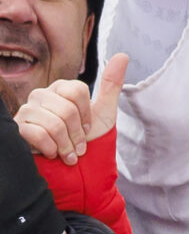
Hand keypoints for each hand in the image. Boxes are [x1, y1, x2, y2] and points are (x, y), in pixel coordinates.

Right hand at [12, 53, 127, 164]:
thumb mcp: (104, 116)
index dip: (87, 115)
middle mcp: (41, 97)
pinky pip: (38, 134)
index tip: (87, 130)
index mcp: (60, 90)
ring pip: (54, 123)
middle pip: (67, 109)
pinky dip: (51, 150)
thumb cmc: (90, 146)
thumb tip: (123, 55)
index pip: (77, 90)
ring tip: (67, 155)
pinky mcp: (19, 130)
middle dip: (77, 135)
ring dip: (66, 146)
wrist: (78, 177)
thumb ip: (111, 86)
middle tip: (78, 148)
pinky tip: (52, 155)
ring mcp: (28, 112)